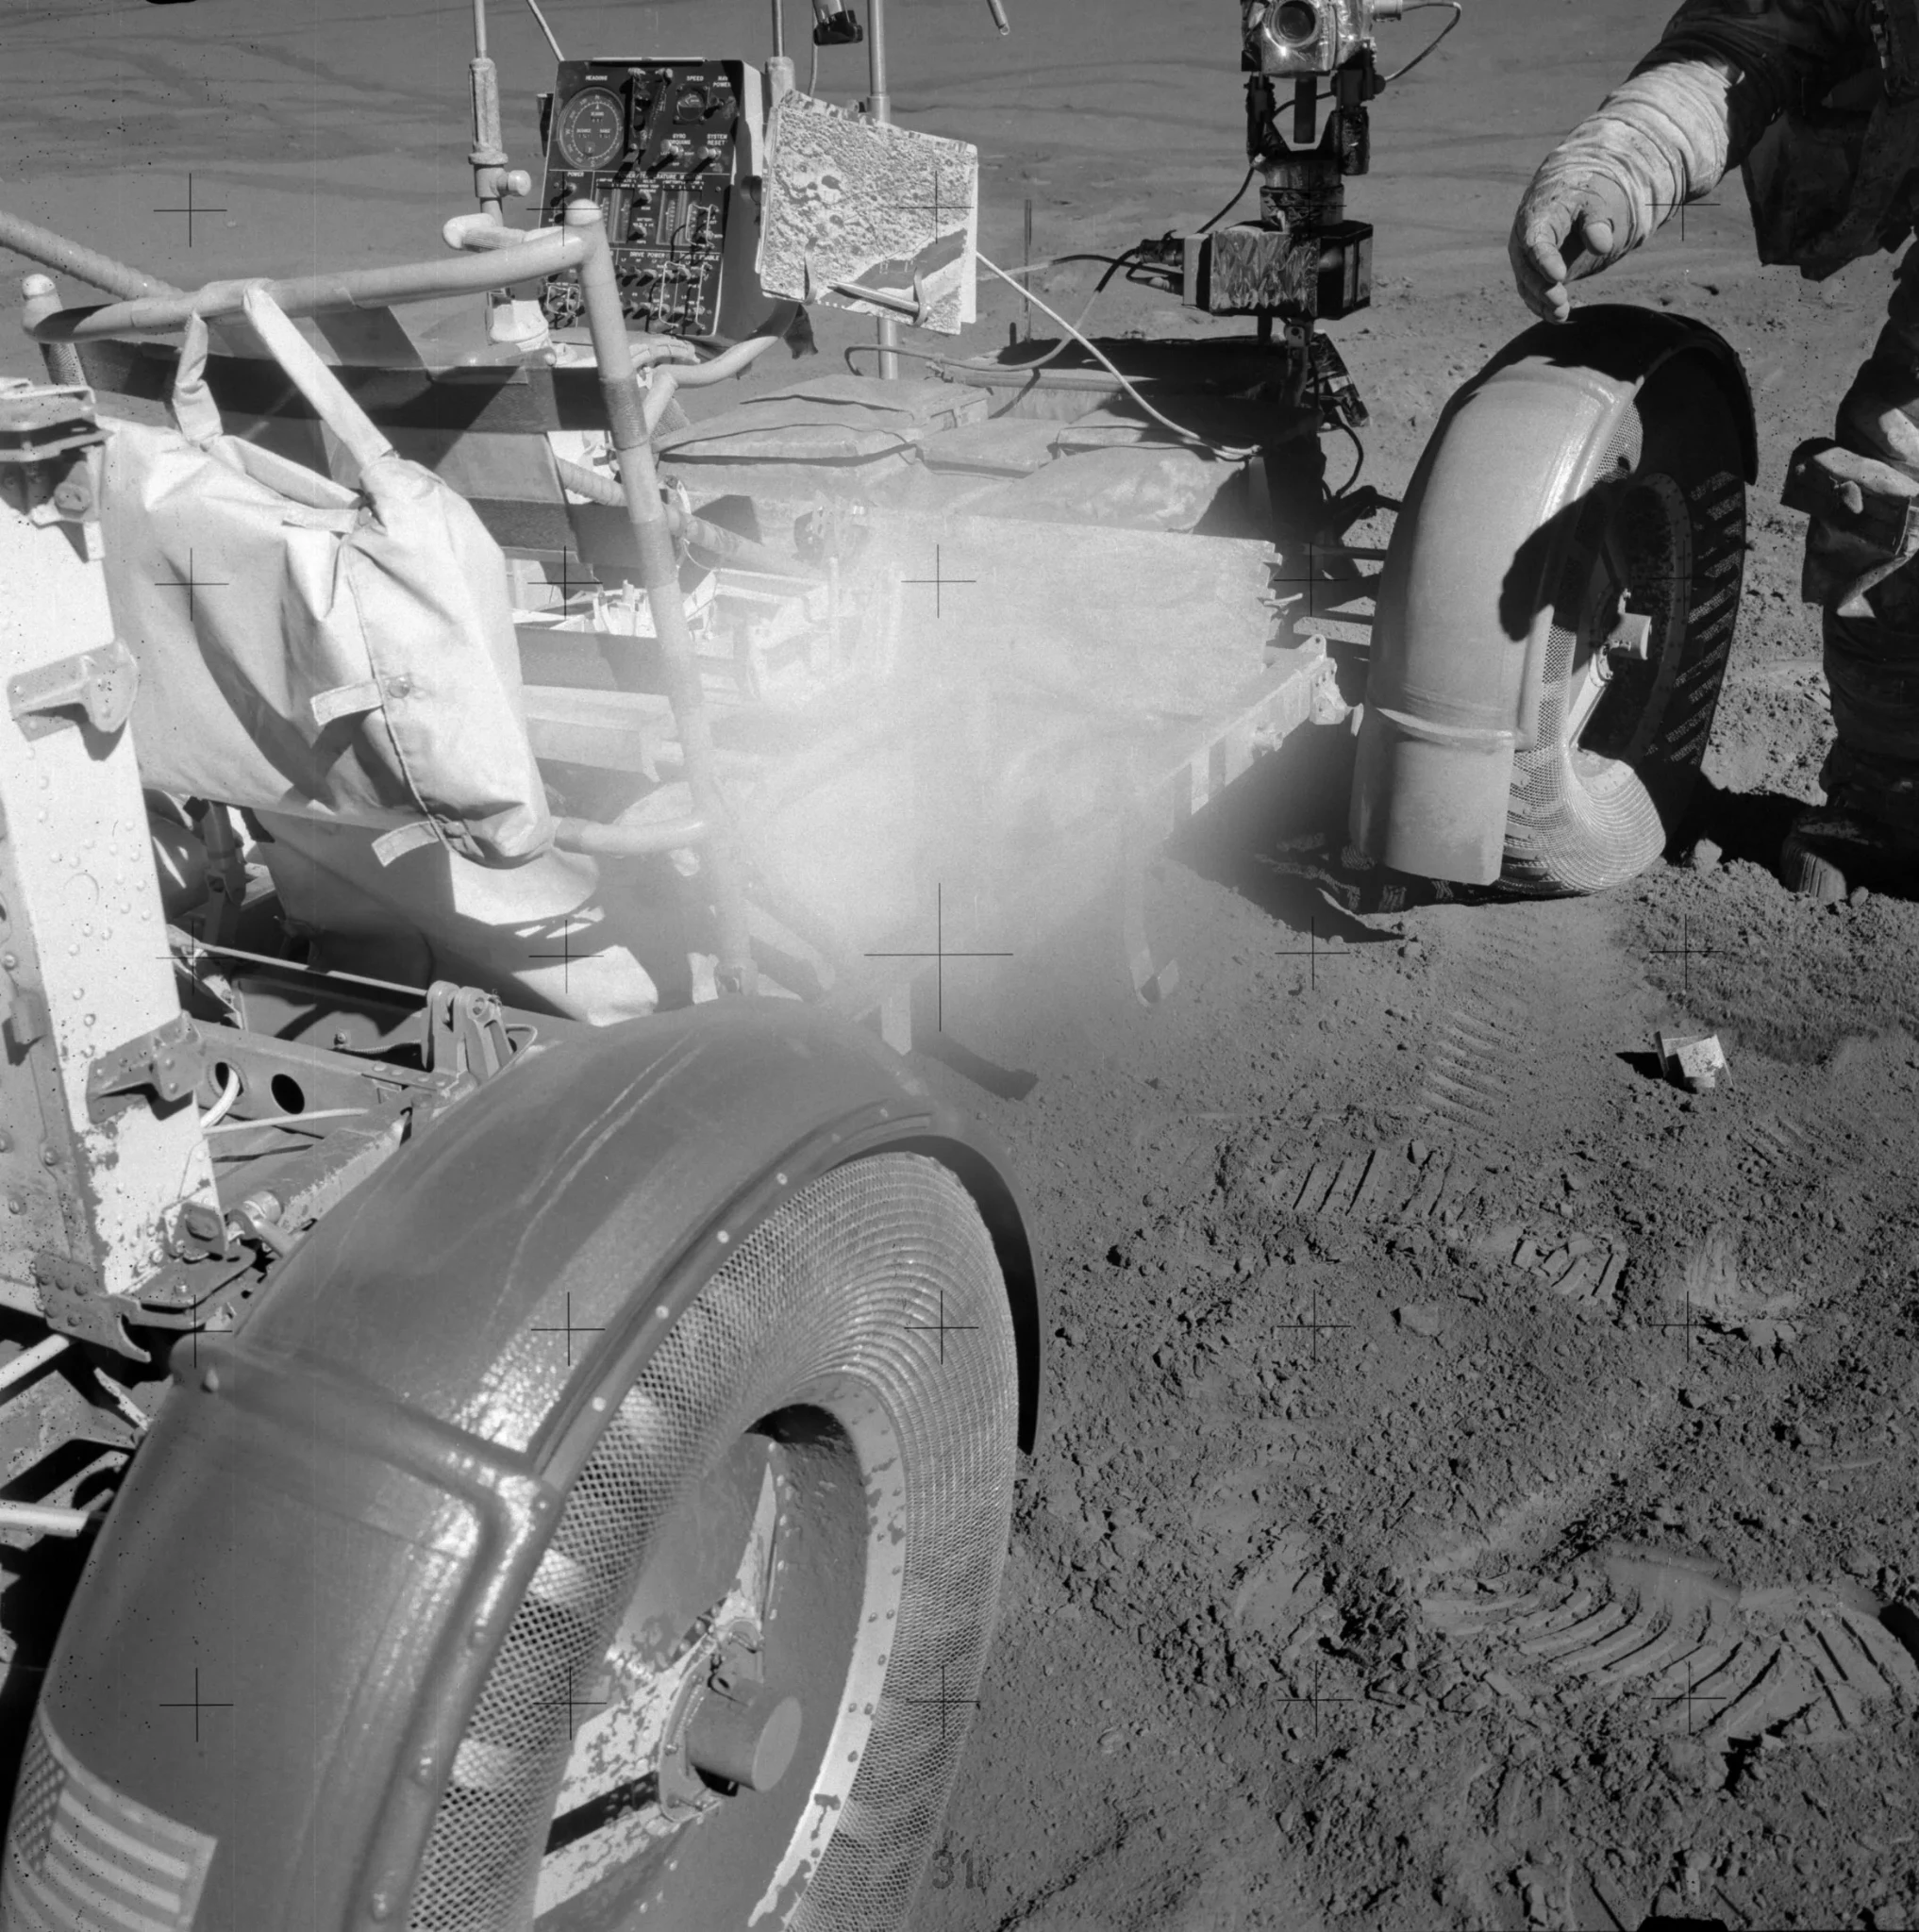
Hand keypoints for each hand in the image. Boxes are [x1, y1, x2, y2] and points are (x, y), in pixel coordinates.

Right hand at [1509, 168, 1637, 322]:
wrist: (1570, 195)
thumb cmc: (1583, 197)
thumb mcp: (1595, 202)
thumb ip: (1597, 222)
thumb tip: (1602, 246)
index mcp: (1537, 217)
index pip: (1535, 241)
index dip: (1545, 260)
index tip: (1559, 276)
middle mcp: (1524, 240)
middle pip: (1527, 268)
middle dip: (1542, 287)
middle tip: (1560, 301)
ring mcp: (1525, 258)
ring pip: (1527, 285)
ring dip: (1541, 302)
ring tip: (1561, 314)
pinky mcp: (1532, 273)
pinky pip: (1532, 293)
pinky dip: (1543, 307)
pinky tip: (1559, 316)